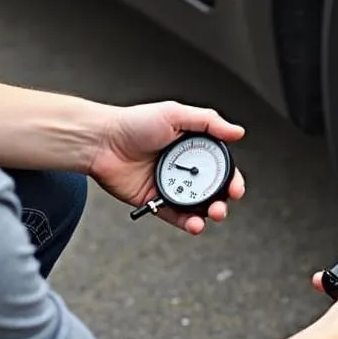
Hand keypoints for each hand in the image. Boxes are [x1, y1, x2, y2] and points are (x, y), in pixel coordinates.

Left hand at [89, 101, 245, 234]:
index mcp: (192, 147)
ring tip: (212, 215)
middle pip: (212, 190)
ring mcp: (169, 186)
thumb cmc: (133, 123)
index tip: (236, 187)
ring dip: (209, 214)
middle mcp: (183, 167)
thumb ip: (209, 122)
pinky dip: (188, 223)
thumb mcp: (175, 114)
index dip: (232, 178)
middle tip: (222, 205)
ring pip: (197, 206)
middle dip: (223, 200)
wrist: (100, 142)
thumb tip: (237, 132)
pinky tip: (195, 224)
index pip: (221, 166)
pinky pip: (176, 216)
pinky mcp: (155, 201)